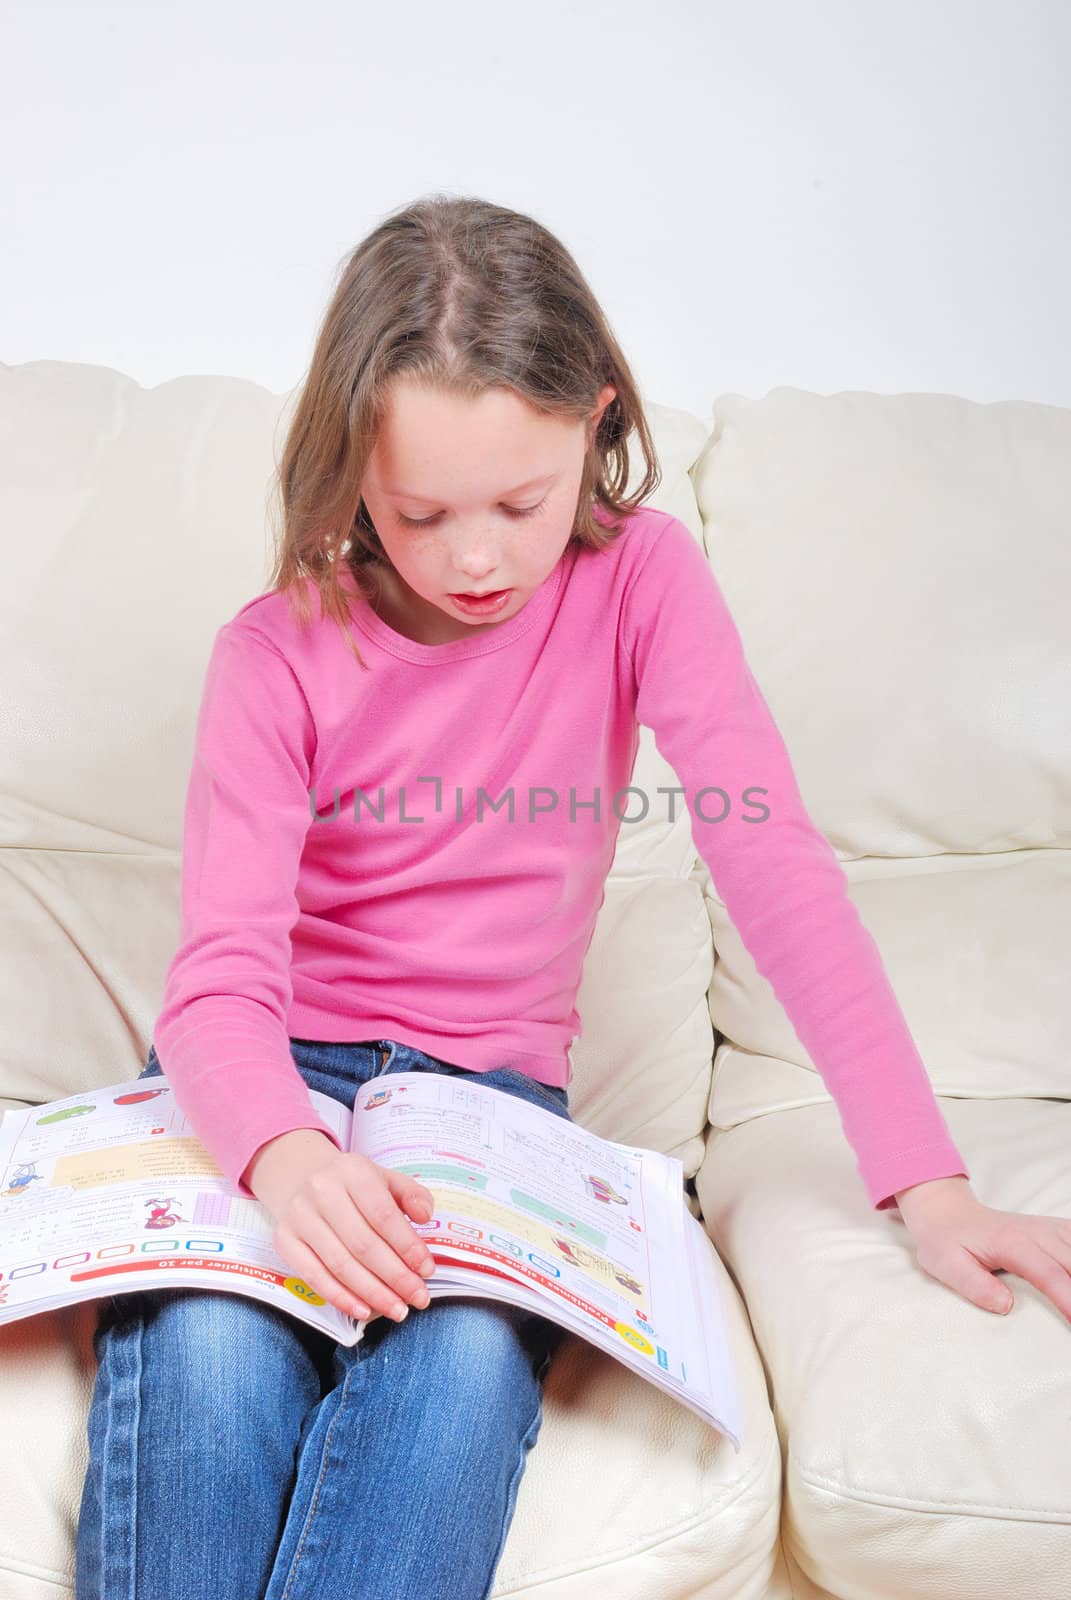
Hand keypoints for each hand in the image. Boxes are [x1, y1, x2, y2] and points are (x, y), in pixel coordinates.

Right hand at [249, 1130, 437, 1323]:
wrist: (300, 1177)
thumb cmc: (353, 1185)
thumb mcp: (385, 1178)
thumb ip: (412, 1194)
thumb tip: (425, 1216)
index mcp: (352, 1170)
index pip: (383, 1215)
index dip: (408, 1247)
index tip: (427, 1271)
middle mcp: (321, 1191)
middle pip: (363, 1244)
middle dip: (396, 1277)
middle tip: (419, 1298)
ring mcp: (299, 1216)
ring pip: (340, 1264)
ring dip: (373, 1293)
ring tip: (398, 1309)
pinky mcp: (284, 1240)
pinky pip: (314, 1276)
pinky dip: (341, 1297)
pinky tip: (364, 1310)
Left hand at [895, 1177, 1070, 1322]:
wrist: (946, 1212)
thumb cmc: (945, 1240)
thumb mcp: (947, 1265)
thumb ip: (975, 1285)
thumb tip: (1006, 1306)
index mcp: (1012, 1243)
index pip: (1049, 1274)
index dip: (1069, 1300)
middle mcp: (1037, 1233)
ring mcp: (1048, 1229)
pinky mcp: (1054, 1230)